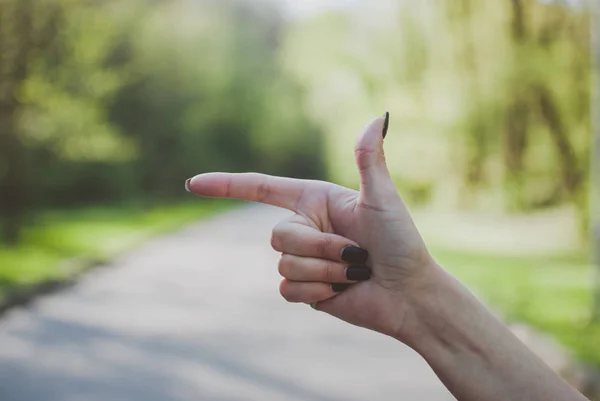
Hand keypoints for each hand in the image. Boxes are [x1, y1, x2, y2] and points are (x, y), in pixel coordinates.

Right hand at [186, 114, 435, 339]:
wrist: (408, 294)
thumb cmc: (401, 242)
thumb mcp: (383, 198)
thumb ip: (370, 159)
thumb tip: (378, 116)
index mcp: (315, 200)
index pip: (262, 189)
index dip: (226, 185)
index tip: (194, 183)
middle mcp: (304, 227)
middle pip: (278, 236)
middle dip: (320, 247)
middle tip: (357, 254)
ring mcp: (303, 259)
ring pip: (284, 264)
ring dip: (325, 271)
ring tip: (355, 272)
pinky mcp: (304, 288)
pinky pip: (289, 290)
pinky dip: (319, 291)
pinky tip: (342, 291)